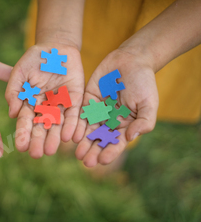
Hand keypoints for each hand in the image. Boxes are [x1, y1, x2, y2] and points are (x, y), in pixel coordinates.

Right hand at [5, 43, 84, 157]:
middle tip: (36, 154)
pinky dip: (73, 126)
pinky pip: (76, 115)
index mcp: (30, 102)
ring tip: (51, 150)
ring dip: (55, 137)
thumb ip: (14, 90)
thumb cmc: (35, 58)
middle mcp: (45, 107)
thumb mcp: (20, 71)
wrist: (57, 47)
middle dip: (39, 140)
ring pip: (58, 124)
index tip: (20, 146)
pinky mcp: (76, 99)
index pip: (26, 121)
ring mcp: (61, 105)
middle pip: (42, 127)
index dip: (23, 133)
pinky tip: (70, 138)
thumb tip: (12, 114)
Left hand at [73, 48, 158, 166]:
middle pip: (100, 139)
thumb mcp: (148, 103)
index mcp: (125, 125)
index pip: (117, 142)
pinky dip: (77, 125)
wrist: (131, 60)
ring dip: (83, 142)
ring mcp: (98, 111)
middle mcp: (109, 121)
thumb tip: (131, 137)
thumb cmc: (143, 82)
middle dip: (93, 150)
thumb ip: (143, 122)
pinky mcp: (87, 101)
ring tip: (78, 153)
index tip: (103, 160)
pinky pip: (81, 115)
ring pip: (88, 130)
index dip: (110, 152)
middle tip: (86, 161)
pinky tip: (73, 134)